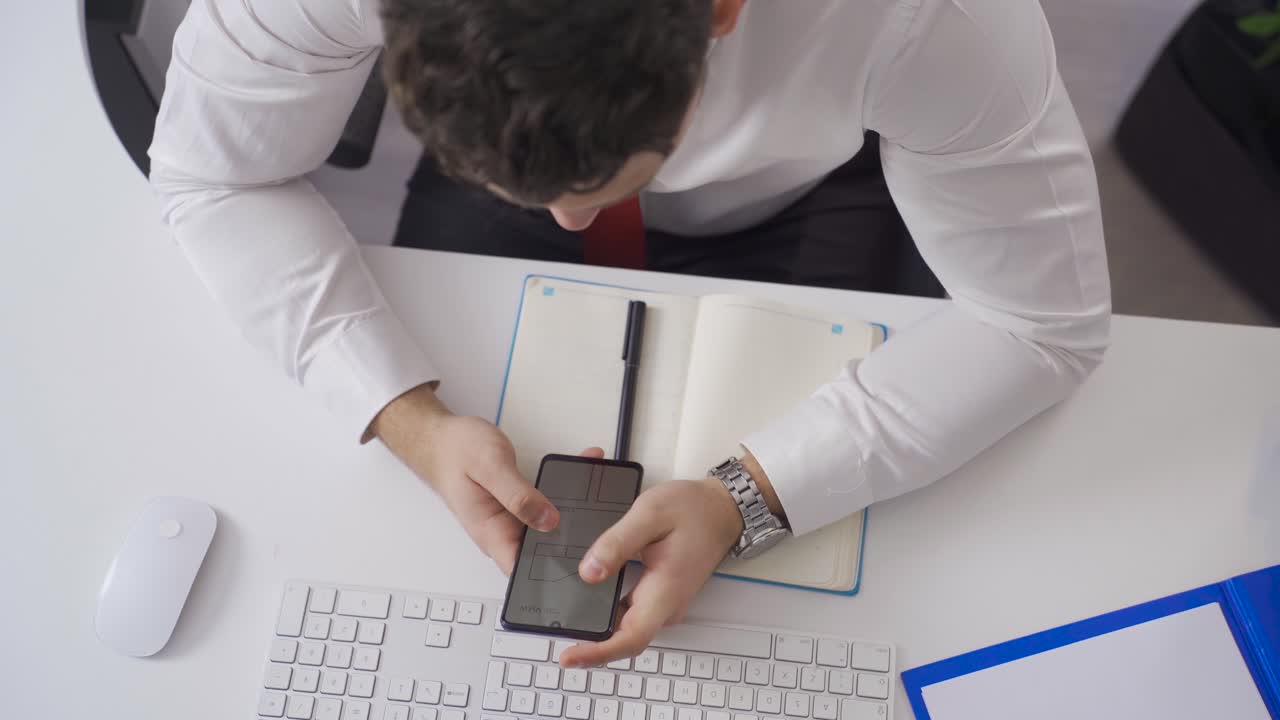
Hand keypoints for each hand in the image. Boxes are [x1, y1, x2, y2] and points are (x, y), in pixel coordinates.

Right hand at [372, 383, 603, 573]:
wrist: (442, 438)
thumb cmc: (456, 452)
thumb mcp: (489, 467)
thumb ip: (518, 494)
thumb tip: (549, 521)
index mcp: (492, 534)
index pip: (523, 572)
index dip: (551, 577)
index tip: (582, 568)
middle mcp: (504, 532)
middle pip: (544, 552)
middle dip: (576, 541)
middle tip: (608, 525)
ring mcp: (513, 519)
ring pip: (551, 527)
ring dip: (576, 512)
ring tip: (603, 493)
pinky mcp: (521, 505)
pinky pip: (548, 504)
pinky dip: (568, 490)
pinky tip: (585, 469)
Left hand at [558, 477, 744, 667]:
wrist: (721, 509)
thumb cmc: (693, 510)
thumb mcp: (650, 514)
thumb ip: (617, 543)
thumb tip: (588, 572)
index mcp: (665, 591)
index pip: (630, 638)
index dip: (597, 654)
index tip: (569, 656)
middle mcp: (665, 606)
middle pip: (623, 638)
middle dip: (589, 642)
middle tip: (553, 632)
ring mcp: (663, 603)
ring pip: (625, 627)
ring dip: (596, 628)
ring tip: (563, 617)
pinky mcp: (659, 596)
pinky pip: (630, 613)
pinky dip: (606, 612)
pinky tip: (586, 597)